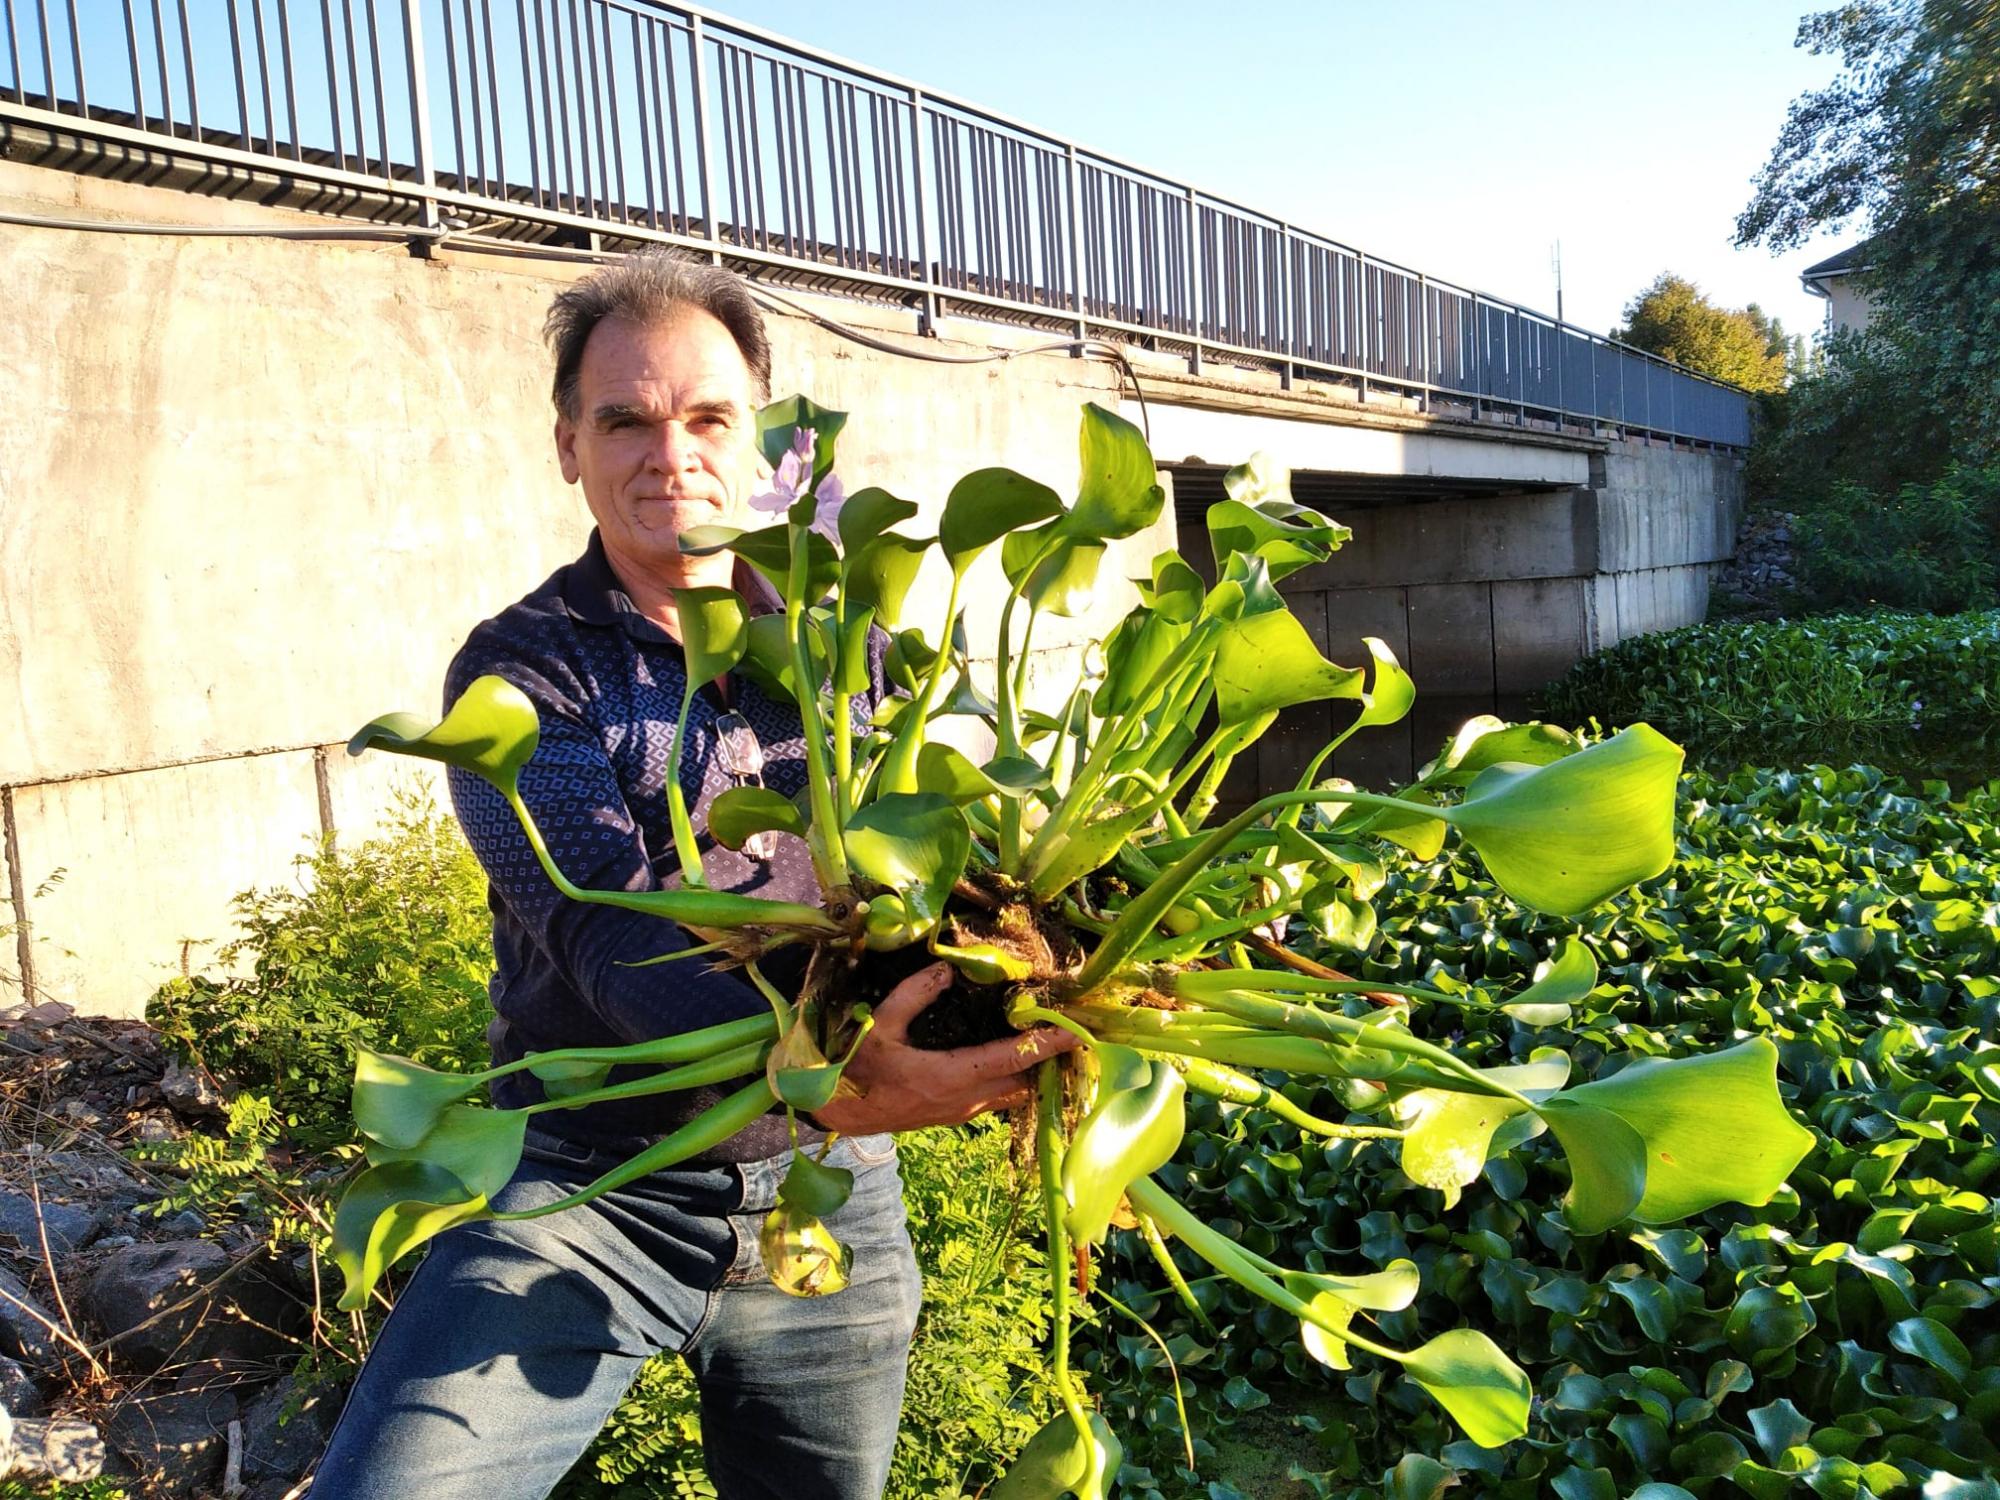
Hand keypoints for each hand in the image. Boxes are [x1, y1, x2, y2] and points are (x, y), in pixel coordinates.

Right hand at [812, 962, 1077, 1134]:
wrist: (841, 1114)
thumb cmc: (857, 1071)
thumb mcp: (879, 1026)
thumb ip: (913, 995)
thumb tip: (947, 971)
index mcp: (950, 1076)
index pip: (1012, 1058)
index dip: (1048, 1044)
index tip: (1079, 1032)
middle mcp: (965, 1099)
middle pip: (1025, 1080)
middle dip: (1051, 1059)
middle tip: (1074, 1031)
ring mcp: (963, 1111)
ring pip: (1014, 1093)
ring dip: (1034, 1071)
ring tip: (1053, 1042)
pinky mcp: (956, 1114)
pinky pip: (998, 1097)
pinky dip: (1015, 1079)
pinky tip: (1018, 1060)